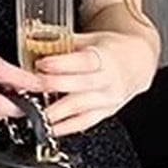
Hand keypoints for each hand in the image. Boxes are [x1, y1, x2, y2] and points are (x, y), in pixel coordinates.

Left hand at [33, 30, 157, 137]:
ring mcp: (108, 100)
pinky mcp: (105, 114)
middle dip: (52, 88)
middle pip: (78, 86)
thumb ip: (64, 44)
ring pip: (79, 108)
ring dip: (54, 112)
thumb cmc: (110, 50)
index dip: (61, 64)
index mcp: (105, 58)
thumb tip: (34, 45)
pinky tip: (49, 128)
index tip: (40, 64)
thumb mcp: (90, 39)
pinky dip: (64, 127)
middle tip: (30, 89)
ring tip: (34, 113)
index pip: (83, 62)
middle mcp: (108, 80)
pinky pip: (83, 123)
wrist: (137, 64)